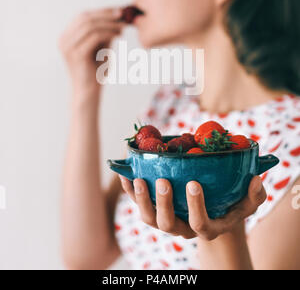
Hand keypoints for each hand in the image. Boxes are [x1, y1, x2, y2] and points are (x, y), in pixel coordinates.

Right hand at [58, 7, 125, 91]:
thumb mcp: (100, 47)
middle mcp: (63, 40)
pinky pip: (94, 36)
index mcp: (66, 37)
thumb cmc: (95, 71)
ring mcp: (68, 47)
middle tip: (122, 14)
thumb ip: (103, 32)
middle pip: (85, 18)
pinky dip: (108, 32)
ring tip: (123, 26)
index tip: (118, 10)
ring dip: (109, 23)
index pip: (83, 17)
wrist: (88, 92)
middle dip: (105, 14)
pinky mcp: (76, 54)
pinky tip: (118, 35)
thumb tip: (116, 15)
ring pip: (90, 26)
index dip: (101, 11)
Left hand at [119, 175, 266, 240]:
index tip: (194, 184)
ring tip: (139, 178)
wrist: (213, 212)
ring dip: (142, 199)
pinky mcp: (154, 208)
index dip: (196, 207)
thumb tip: (256, 180)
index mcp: (206, 226)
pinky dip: (130, 190)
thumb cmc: (231, 205)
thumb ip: (254, 195)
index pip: (199, 224)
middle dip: (164, 203)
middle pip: (168, 224)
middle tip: (164, 181)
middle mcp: (183, 227)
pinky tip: (126, 174)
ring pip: (149, 217)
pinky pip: (138, 202)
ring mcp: (166, 219)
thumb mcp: (247, 203)